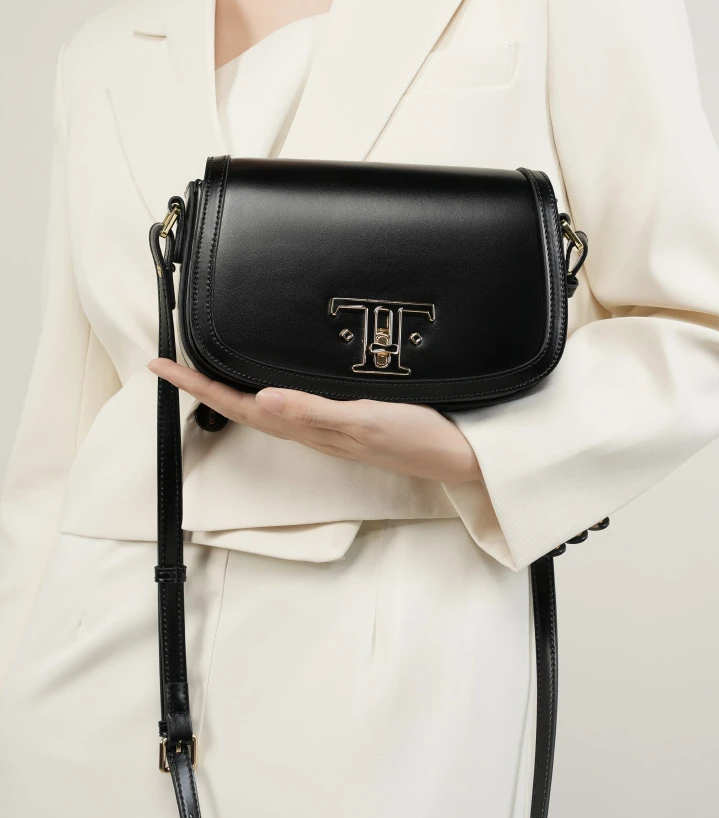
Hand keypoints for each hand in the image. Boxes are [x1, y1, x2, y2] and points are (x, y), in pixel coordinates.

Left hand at [148, 359, 482, 485]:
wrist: (458, 456)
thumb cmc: (415, 438)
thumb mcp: (364, 420)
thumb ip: (313, 411)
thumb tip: (259, 400)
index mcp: (307, 425)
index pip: (237, 403)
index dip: (197, 385)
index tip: (161, 366)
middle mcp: (309, 426)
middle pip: (241, 403)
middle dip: (203, 383)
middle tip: (169, 362)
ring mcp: (325, 424)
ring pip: (262, 404)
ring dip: (229, 386)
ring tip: (206, 365)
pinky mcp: (344, 416)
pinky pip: (291, 402)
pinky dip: (267, 386)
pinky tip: (271, 376)